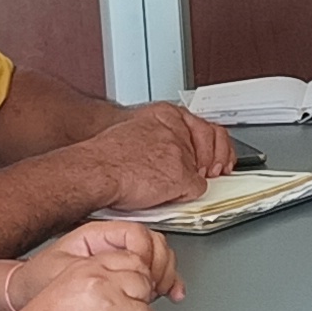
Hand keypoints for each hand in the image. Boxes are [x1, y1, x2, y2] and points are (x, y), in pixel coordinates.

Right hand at [13, 254, 156, 310]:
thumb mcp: (67, 284)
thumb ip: (97, 279)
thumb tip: (127, 284)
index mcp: (89, 267)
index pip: (135, 262)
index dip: (135, 282)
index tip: (128, 295)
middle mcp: (102, 282)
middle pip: (145, 287)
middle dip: (136, 307)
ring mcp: (111, 306)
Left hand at [37, 218, 182, 299]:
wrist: (27, 295)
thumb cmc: (37, 281)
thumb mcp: (62, 269)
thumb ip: (95, 265)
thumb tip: (130, 263)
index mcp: (98, 233)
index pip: (136, 234)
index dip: (144, 255)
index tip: (143, 276)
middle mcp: (113, 243)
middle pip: (155, 244)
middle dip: (160, 267)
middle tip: (155, 288)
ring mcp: (123, 258)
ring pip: (160, 258)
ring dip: (167, 275)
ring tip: (161, 293)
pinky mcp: (127, 274)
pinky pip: (156, 272)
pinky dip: (167, 282)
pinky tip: (171, 293)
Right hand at [95, 102, 232, 209]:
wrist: (93, 169)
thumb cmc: (103, 156)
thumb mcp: (134, 131)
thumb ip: (157, 137)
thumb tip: (166, 152)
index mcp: (166, 114)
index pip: (205, 126)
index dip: (216, 146)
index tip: (218, 157)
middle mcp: (177, 130)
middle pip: (212, 146)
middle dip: (212, 162)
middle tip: (208, 172)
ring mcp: (181, 153)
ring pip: (202, 171)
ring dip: (189, 180)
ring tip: (166, 183)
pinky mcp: (182, 175)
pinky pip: (195, 191)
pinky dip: (181, 196)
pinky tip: (161, 193)